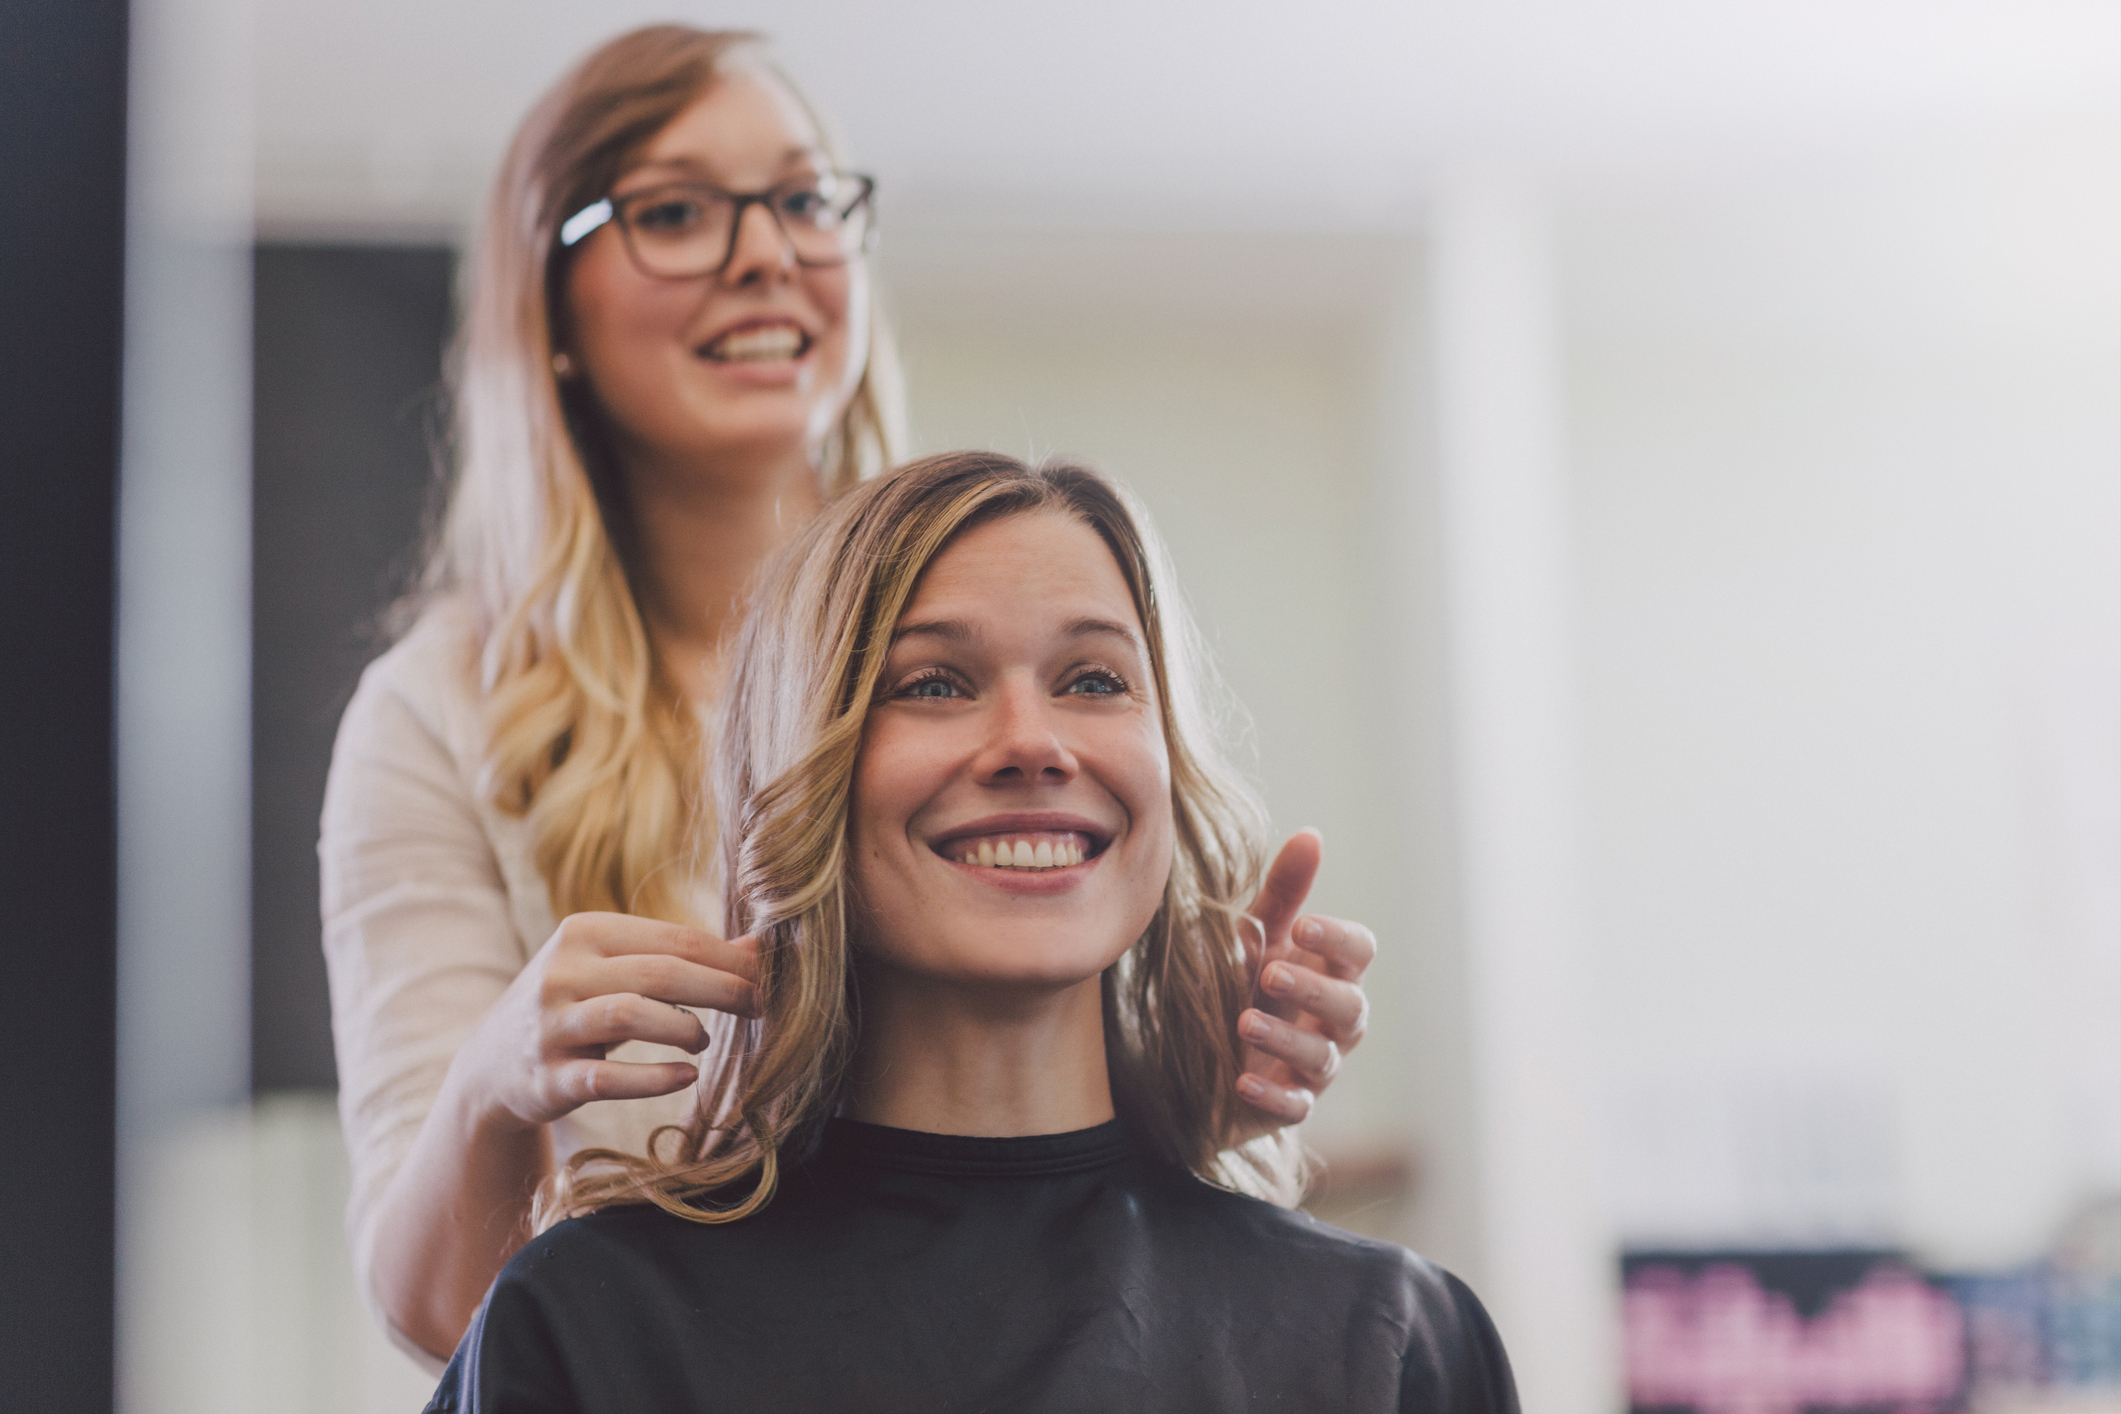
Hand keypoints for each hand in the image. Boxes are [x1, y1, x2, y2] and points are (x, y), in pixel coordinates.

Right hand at [453, 912, 761, 1131]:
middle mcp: (563, 971)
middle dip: (721, 989)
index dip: (729, 958)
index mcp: (584, 931)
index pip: (675, 938)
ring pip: (630, 1014)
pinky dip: (653, 1078)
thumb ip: (682, 956)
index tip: (768, 976)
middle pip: (660, 972)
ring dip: (683, 1028)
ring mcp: (552, 1025)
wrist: (492, 1066)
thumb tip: (760, 947)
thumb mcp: (618, 969)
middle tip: (759, 1006)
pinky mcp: (548, 1077)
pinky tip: (686, 1077)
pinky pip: (607, 1077)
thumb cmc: (576, 1005)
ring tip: (705, 1041)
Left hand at [1232, 829, 1375, 1138]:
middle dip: (1314, 990)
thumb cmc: (1243, 979)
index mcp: (1330, 970)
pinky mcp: (1289, 1104)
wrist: (1203, 1052)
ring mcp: (1315, 1066)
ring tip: (1241, 1021)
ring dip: (1287, 1039)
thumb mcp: (1257, 934)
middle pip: (1351, 1006)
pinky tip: (1242, 1082)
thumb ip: (1285, 893)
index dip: (1337, 939)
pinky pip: (1296, 1108)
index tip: (1303, 926)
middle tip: (1269, 973)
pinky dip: (1273, 1097)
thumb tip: (1311, 835)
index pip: (1358, 952)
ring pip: (1324, 1057)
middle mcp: (1333, 1021)